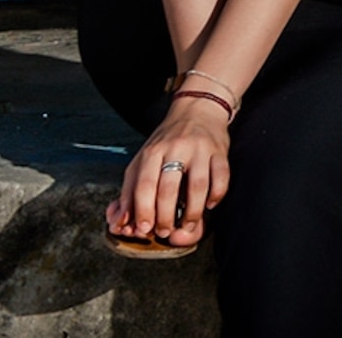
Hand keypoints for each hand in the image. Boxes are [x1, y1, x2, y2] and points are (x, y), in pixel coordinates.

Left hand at [111, 99, 229, 248]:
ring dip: (192, 213)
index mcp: (152, 152)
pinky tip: (210, 205)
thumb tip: (119, 223)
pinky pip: (222, 177)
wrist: (198, 110)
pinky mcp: (220, 151)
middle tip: (164, 232)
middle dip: (165, 217)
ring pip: (197, 186)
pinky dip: (216, 196)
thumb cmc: (166, 142)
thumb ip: (129, 192)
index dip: (143, 210)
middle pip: (169, 189)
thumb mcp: (141, 161)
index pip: (144, 185)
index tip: (143, 229)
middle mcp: (176, 148)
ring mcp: (200, 149)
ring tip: (186, 226)